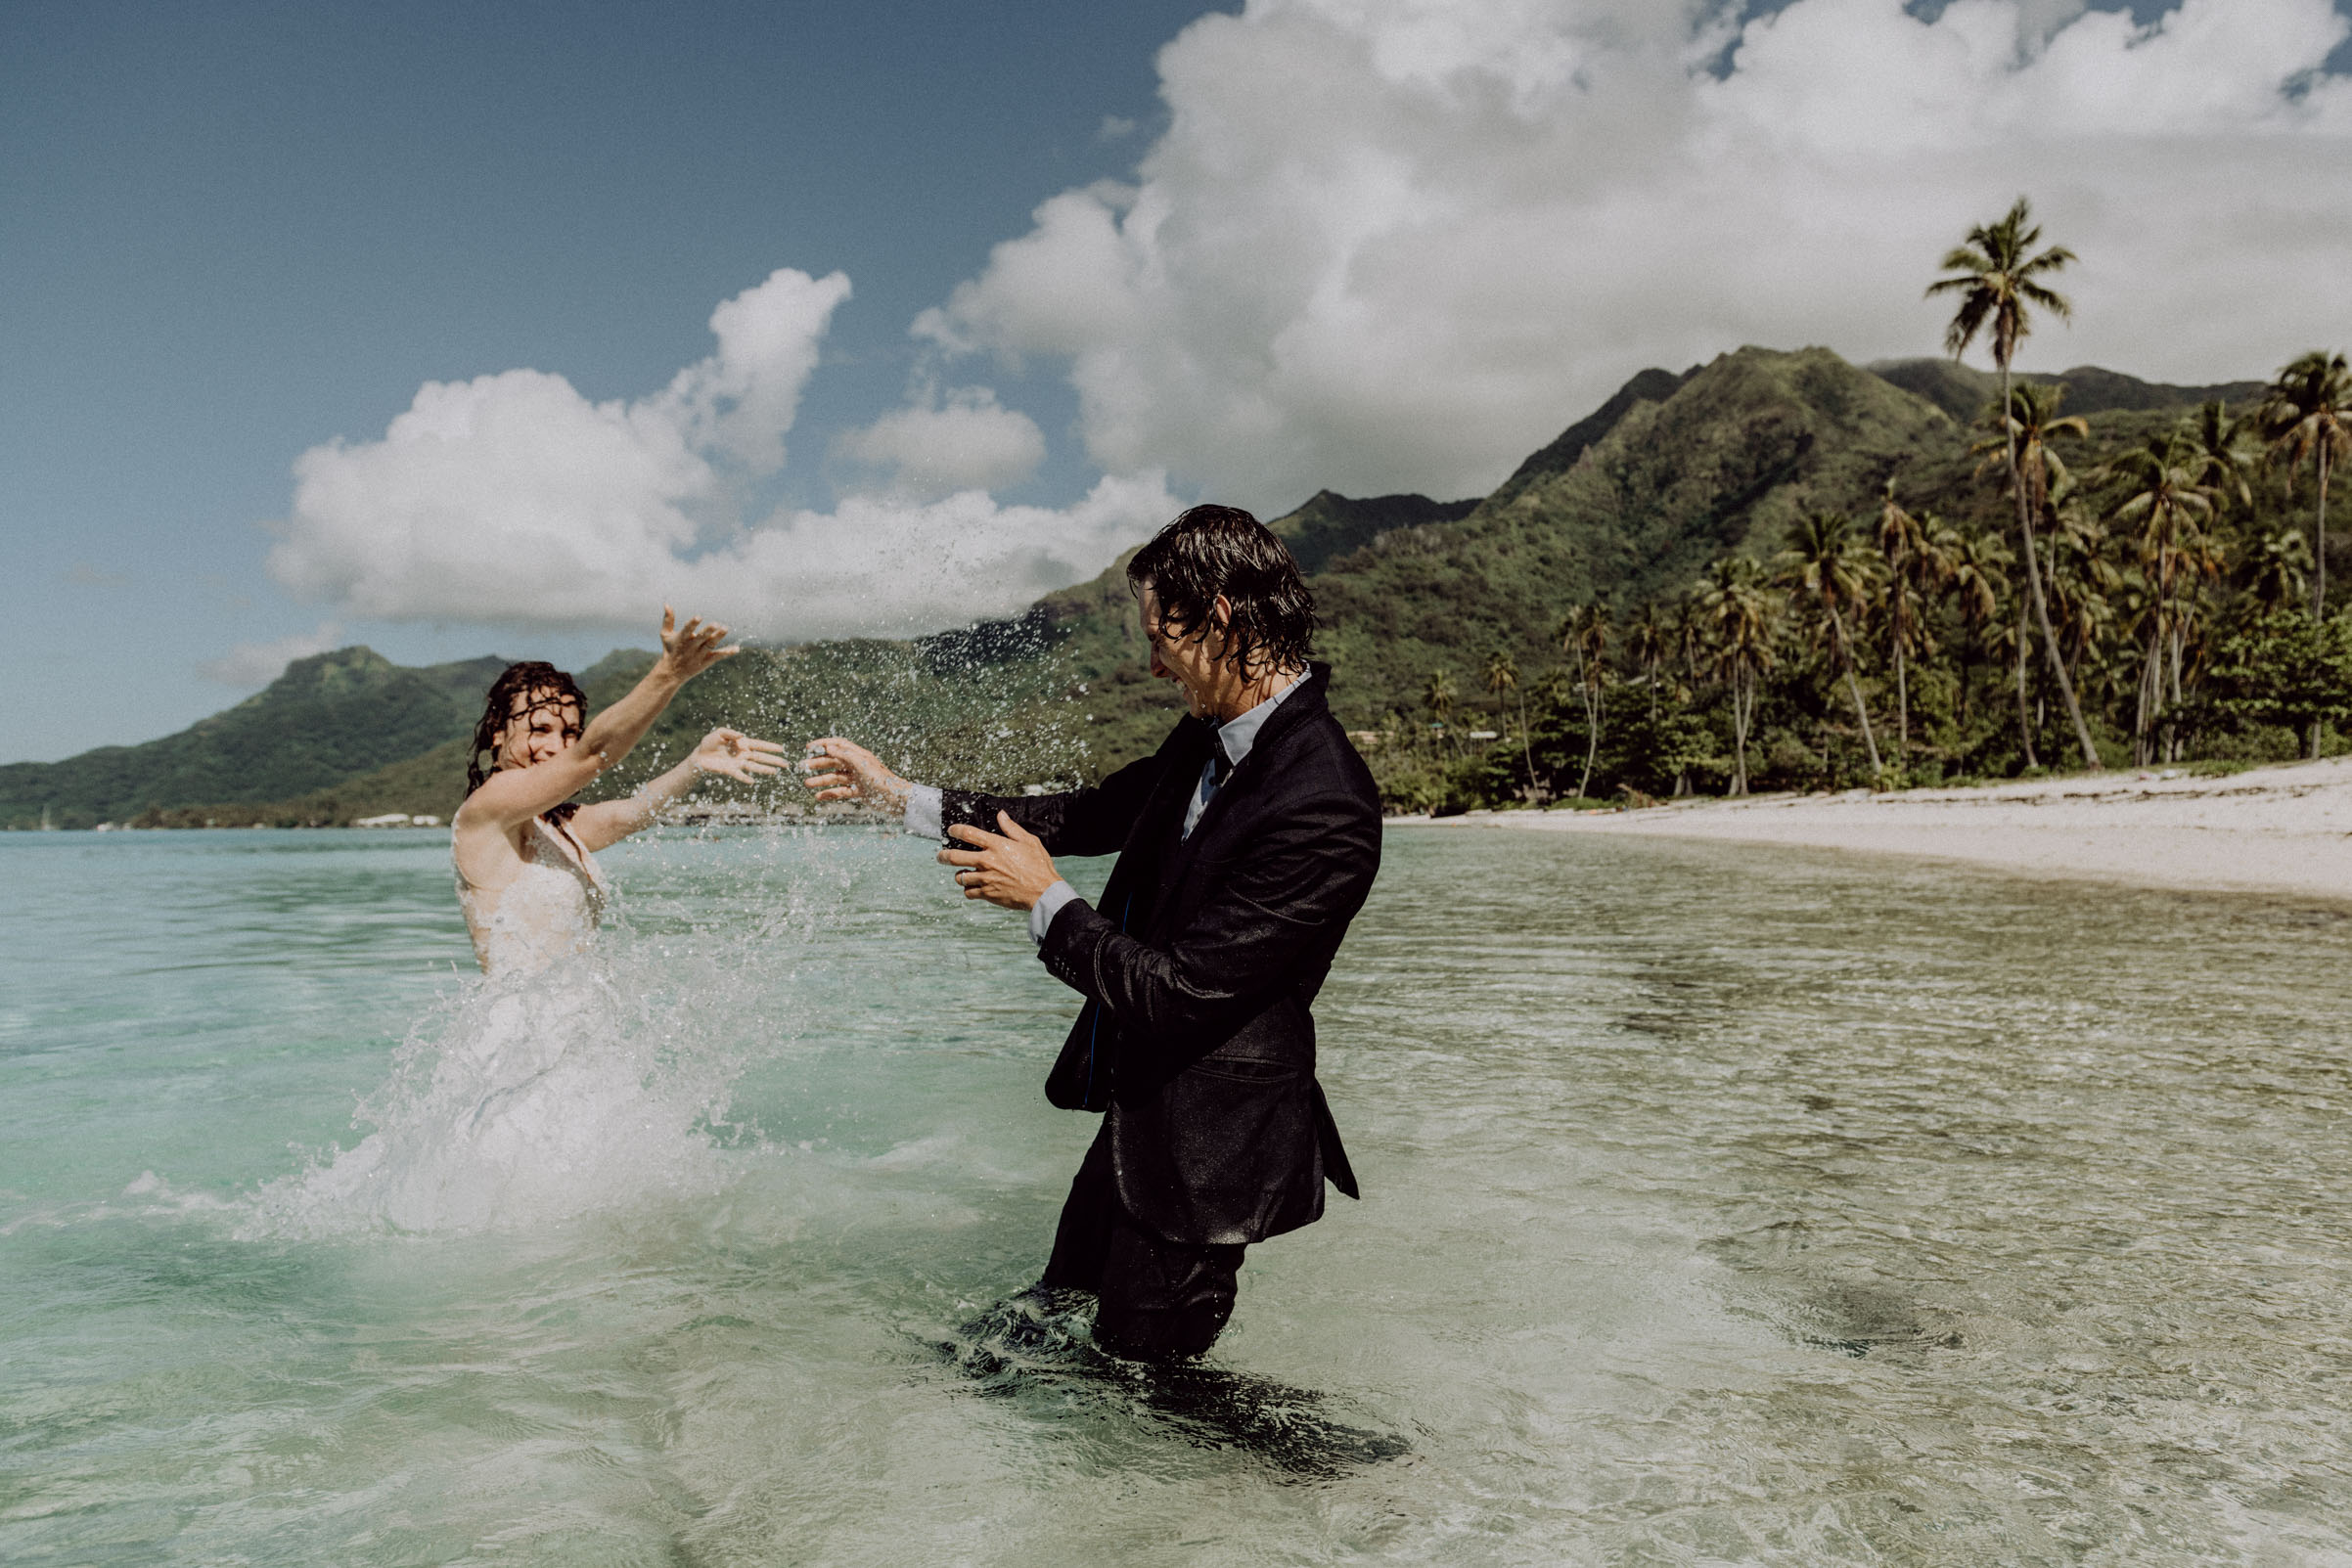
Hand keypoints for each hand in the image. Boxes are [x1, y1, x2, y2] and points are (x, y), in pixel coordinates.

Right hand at [656, 605, 739, 682]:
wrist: (672, 672)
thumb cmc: (670, 650)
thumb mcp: (665, 635)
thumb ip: (668, 620)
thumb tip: (667, 604)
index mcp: (682, 638)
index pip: (687, 629)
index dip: (693, 623)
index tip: (699, 617)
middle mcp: (691, 646)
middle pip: (701, 638)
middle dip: (708, 631)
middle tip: (716, 624)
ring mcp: (699, 654)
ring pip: (710, 645)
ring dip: (718, 637)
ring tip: (725, 629)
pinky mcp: (706, 661)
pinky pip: (718, 656)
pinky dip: (727, 652)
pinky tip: (736, 649)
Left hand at [688, 728, 787, 782]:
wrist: (699, 756)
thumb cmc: (710, 742)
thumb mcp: (719, 733)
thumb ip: (730, 733)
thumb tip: (742, 736)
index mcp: (742, 744)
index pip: (760, 745)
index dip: (770, 747)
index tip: (782, 749)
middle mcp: (743, 754)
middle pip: (761, 757)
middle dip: (774, 760)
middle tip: (786, 764)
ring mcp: (738, 763)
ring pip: (754, 766)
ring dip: (764, 769)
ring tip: (775, 772)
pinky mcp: (730, 770)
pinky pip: (739, 775)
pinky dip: (745, 778)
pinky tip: (752, 781)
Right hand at [801, 738, 911, 812]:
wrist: (896, 799)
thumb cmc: (881, 780)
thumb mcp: (862, 765)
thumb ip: (845, 755)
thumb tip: (828, 746)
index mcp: (859, 755)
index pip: (838, 744)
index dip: (823, 744)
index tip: (808, 748)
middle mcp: (858, 765)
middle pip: (834, 761)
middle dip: (818, 764)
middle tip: (802, 767)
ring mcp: (858, 778)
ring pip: (836, 778)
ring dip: (821, 780)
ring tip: (806, 784)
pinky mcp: (860, 791)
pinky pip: (842, 791)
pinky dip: (830, 793)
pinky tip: (818, 797)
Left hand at [938, 812, 1059, 910]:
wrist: (1043, 891)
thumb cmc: (1039, 866)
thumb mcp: (1029, 841)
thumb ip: (1011, 828)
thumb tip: (1001, 815)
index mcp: (997, 845)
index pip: (968, 833)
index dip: (955, 830)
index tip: (951, 830)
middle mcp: (987, 861)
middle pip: (955, 856)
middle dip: (944, 856)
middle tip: (941, 856)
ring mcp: (986, 878)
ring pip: (960, 877)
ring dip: (959, 875)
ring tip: (962, 874)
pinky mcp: (987, 894)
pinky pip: (968, 892)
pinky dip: (968, 890)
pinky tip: (973, 887)